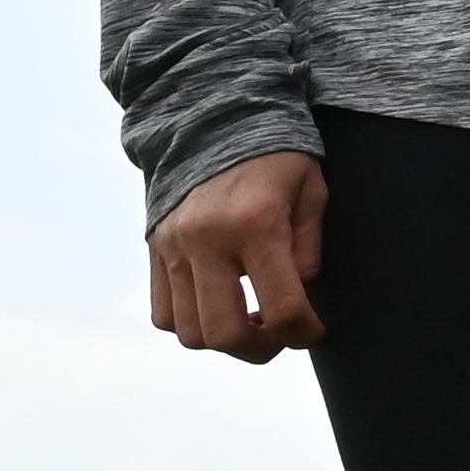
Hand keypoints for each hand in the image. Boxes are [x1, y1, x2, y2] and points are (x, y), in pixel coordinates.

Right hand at [146, 150, 327, 361]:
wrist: (213, 121)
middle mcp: (206, 241)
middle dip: (260, 350)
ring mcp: (174, 248)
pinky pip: (163, 314)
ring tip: (251, 320)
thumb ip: (309, 248)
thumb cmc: (276, 156)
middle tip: (280, 336)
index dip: (304, 332)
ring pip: (189, 332)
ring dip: (224, 340)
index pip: (282, 307)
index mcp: (255, 224)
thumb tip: (301, 297)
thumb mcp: (312, 191)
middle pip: (223, 333)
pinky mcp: (154, 252)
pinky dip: (191, 324)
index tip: (315, 330)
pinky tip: (219, 305)